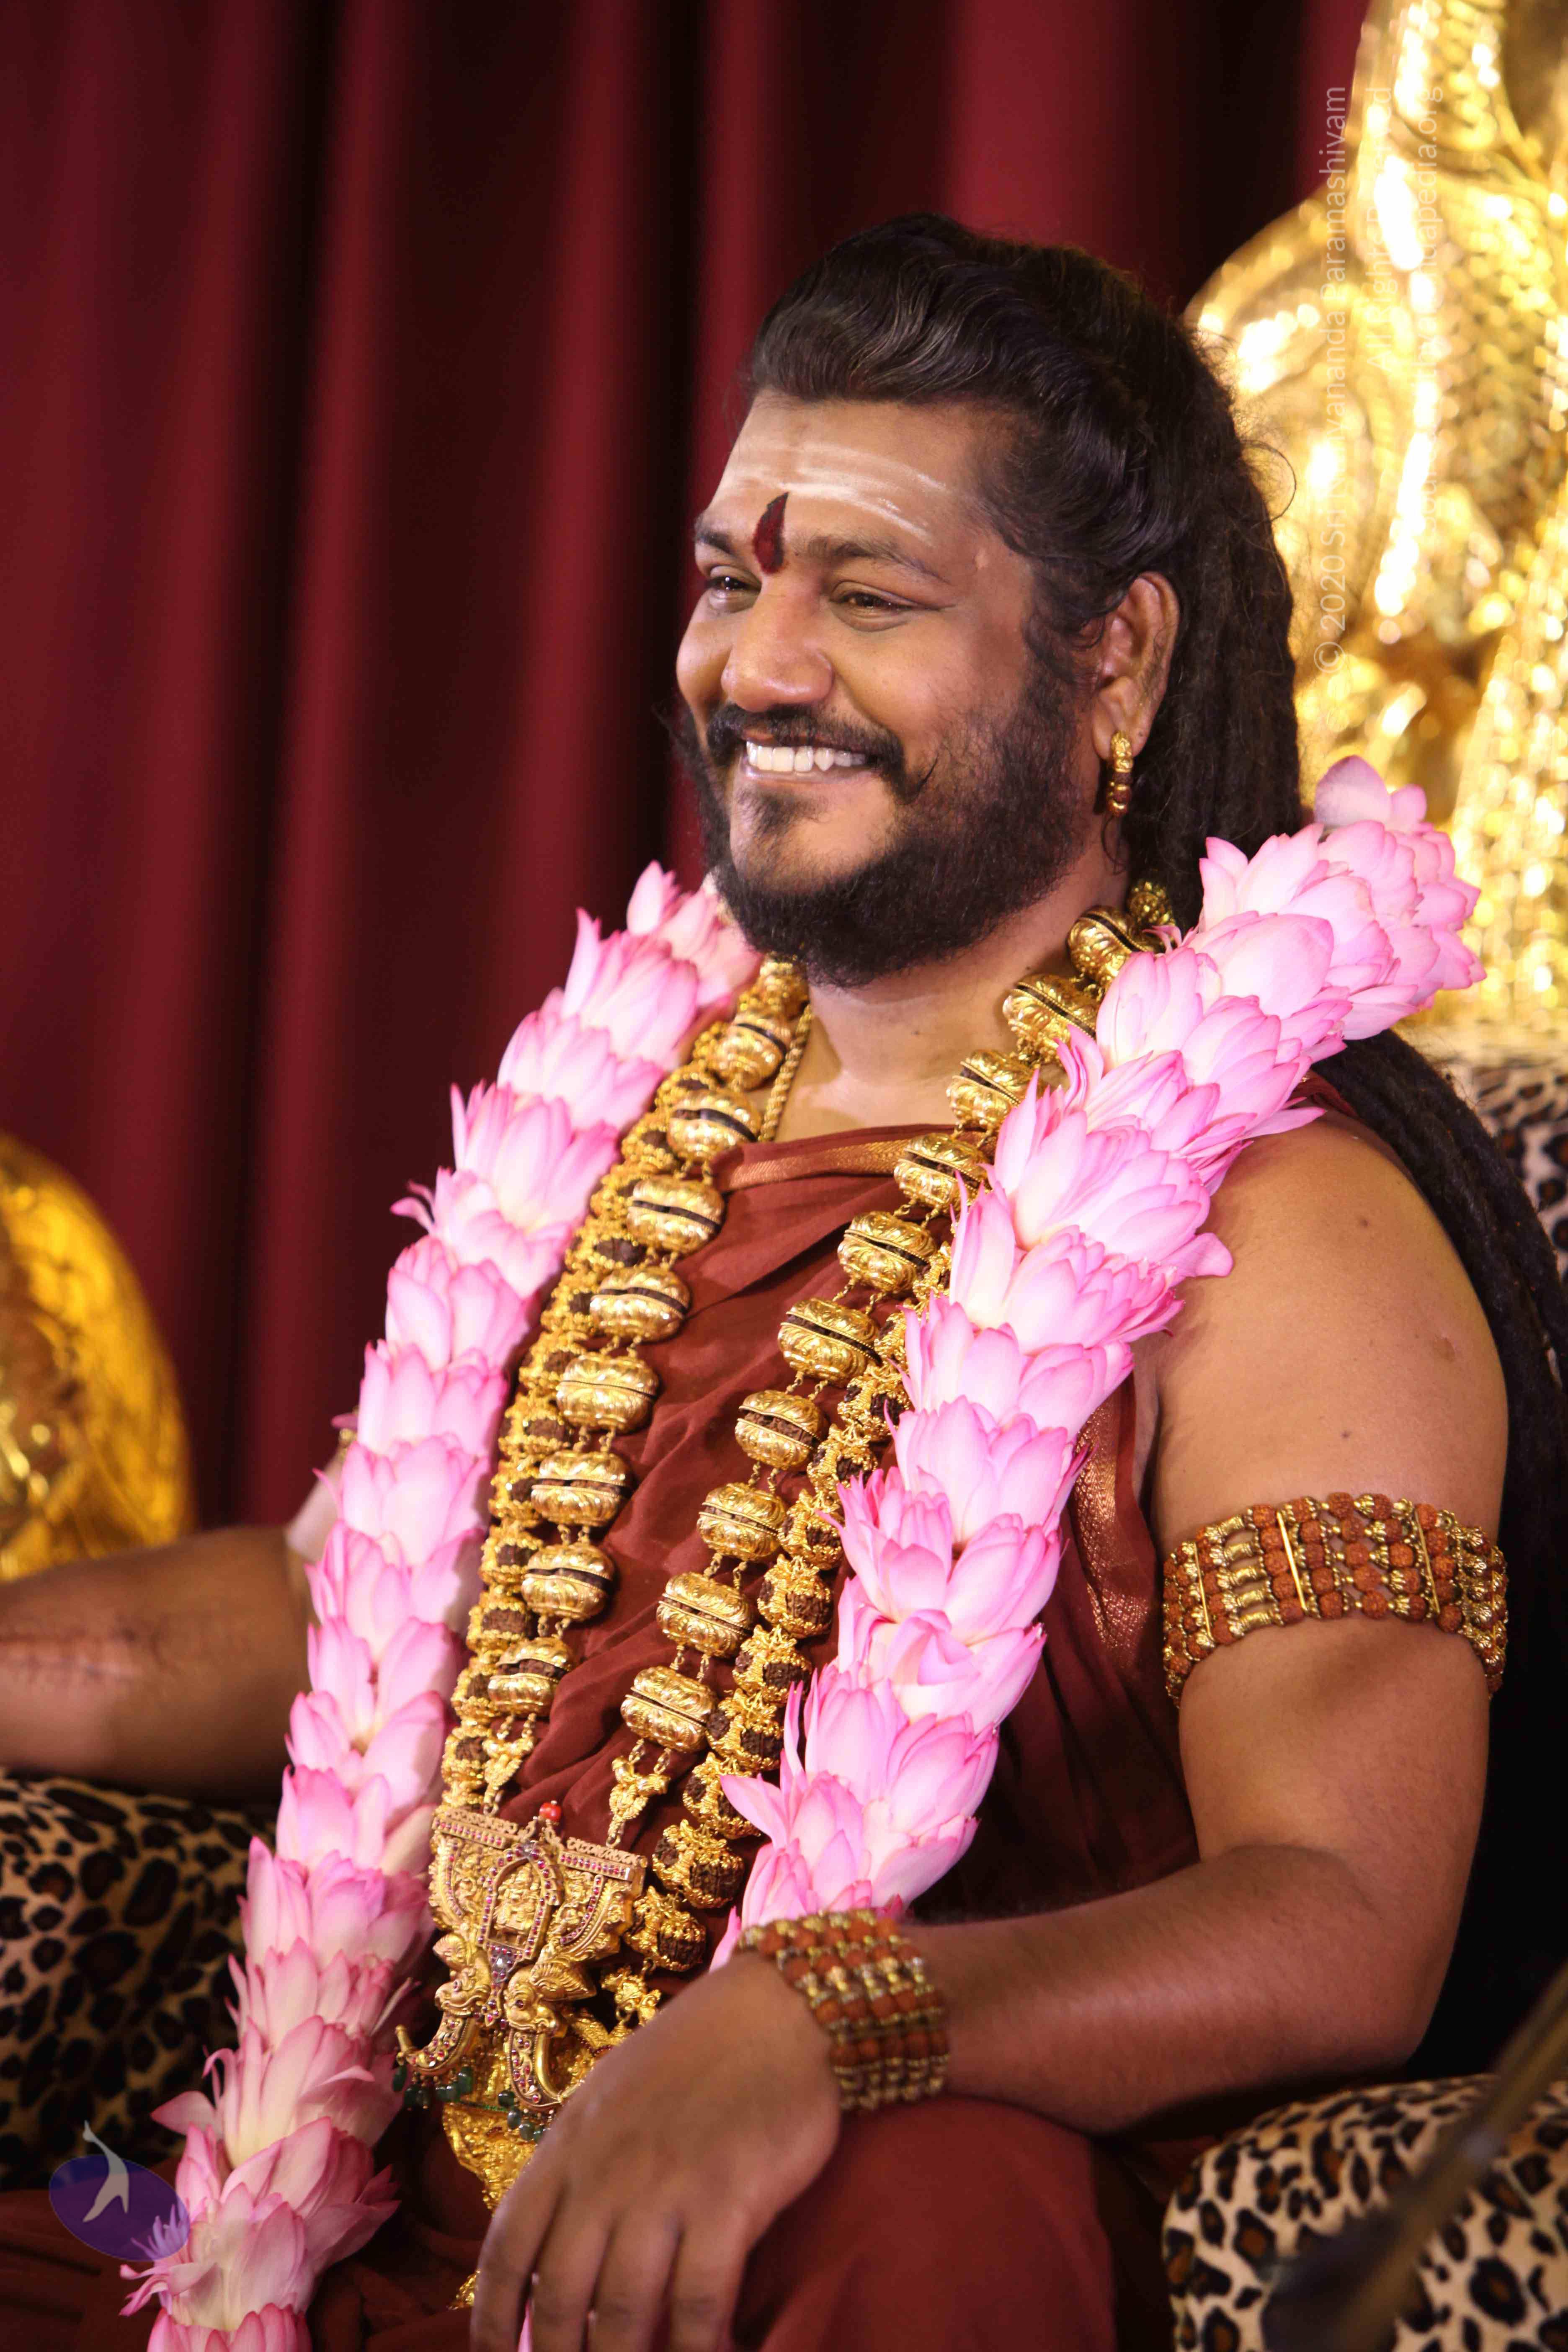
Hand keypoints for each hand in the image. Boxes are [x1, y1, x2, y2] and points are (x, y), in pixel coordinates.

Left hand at [470, 1952, 839, 2351]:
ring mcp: (664, 2187)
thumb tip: (561, 2254)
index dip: (492, 2318)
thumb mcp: (611, 2099)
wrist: (776, 2009)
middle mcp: (604, 2172)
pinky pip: (698, 2302)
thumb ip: (581, 2169)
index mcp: (568, 2146)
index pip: (508, 2248)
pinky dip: (696, 2347)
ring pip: (622, 2312)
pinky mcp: (726, 2199)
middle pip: (559, 2296)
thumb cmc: (695, 2055)